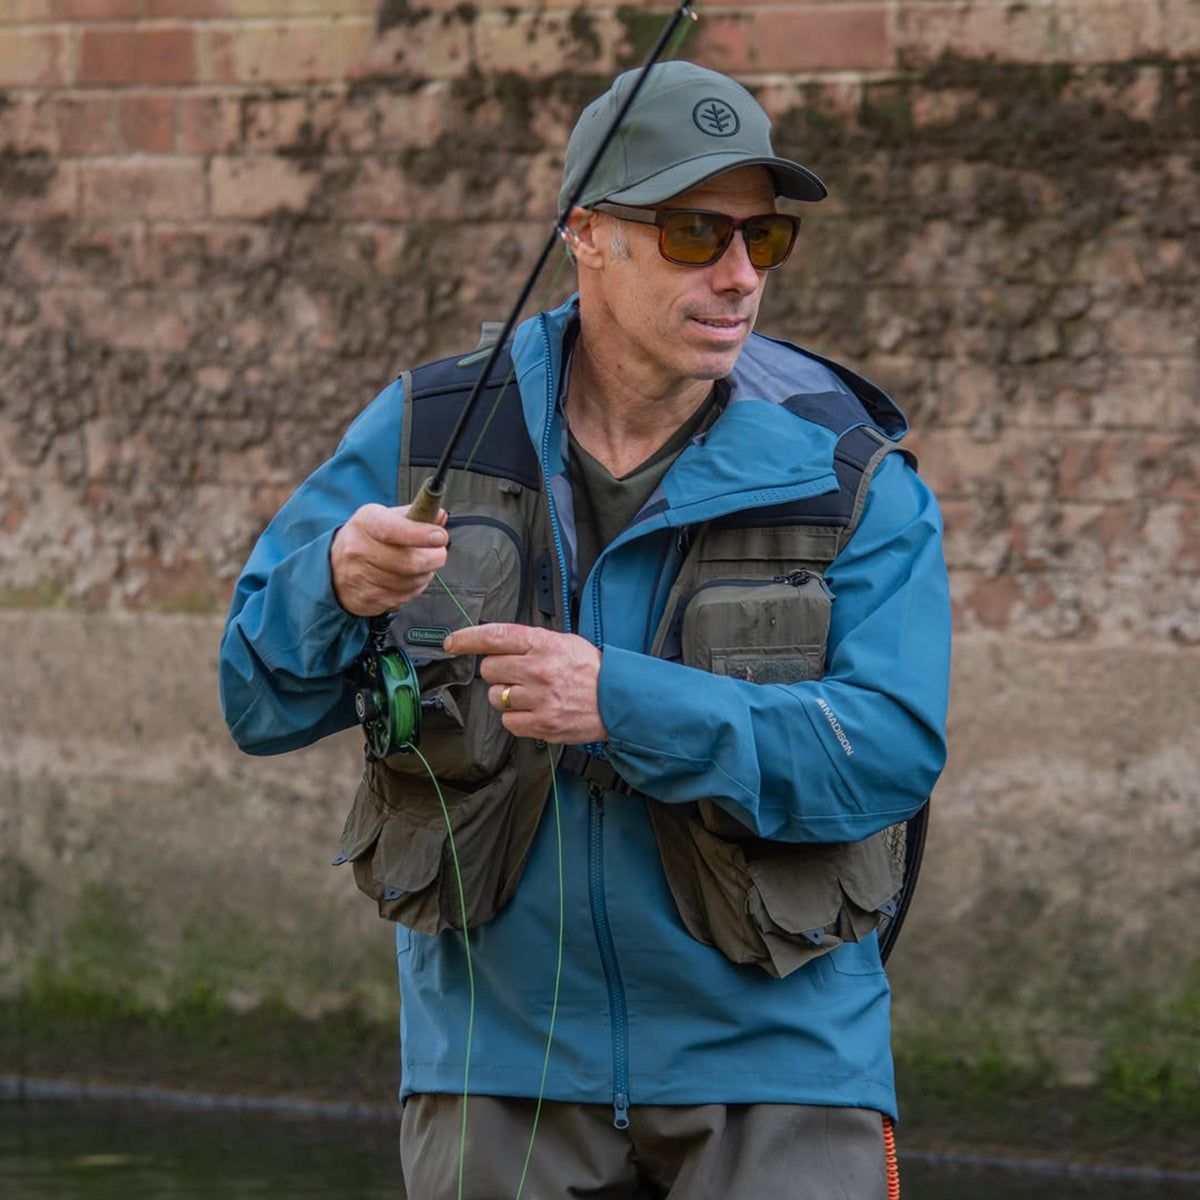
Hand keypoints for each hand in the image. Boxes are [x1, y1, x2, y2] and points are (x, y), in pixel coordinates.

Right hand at [330, 503, 447, 615]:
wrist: (335, 566)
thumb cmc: (369, 538)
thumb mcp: (385, 517)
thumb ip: (414, 516)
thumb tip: (441, 515)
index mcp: (365, 523)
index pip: (392, 530)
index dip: (420, 534)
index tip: (440, 536)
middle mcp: (358, 549)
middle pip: (407, 562)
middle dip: (433, 559)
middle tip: (439, 554)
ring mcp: (359, 577)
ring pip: (409, 582)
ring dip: (425, 574)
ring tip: (422, 566)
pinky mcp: (366, 599)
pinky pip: (403, 596)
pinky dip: (415, 588)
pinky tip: (410, 579)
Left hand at [443, 623, 607, 744]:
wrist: (618, 699)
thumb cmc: (591, 670)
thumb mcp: (564, 642)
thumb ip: (530, 642)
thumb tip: (496, 644)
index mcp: (543, 644)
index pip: (494, 636)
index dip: (467, 639)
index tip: (452, 642)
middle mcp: (538, 669)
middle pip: (489, 670)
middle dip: (497, 673)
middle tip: (517, 676)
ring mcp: (539, 698)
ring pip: (496, 697)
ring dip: (507, 697)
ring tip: (531, 696)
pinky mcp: (542, 723)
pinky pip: (509, 721)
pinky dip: (517, 719)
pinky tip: (535, 712)